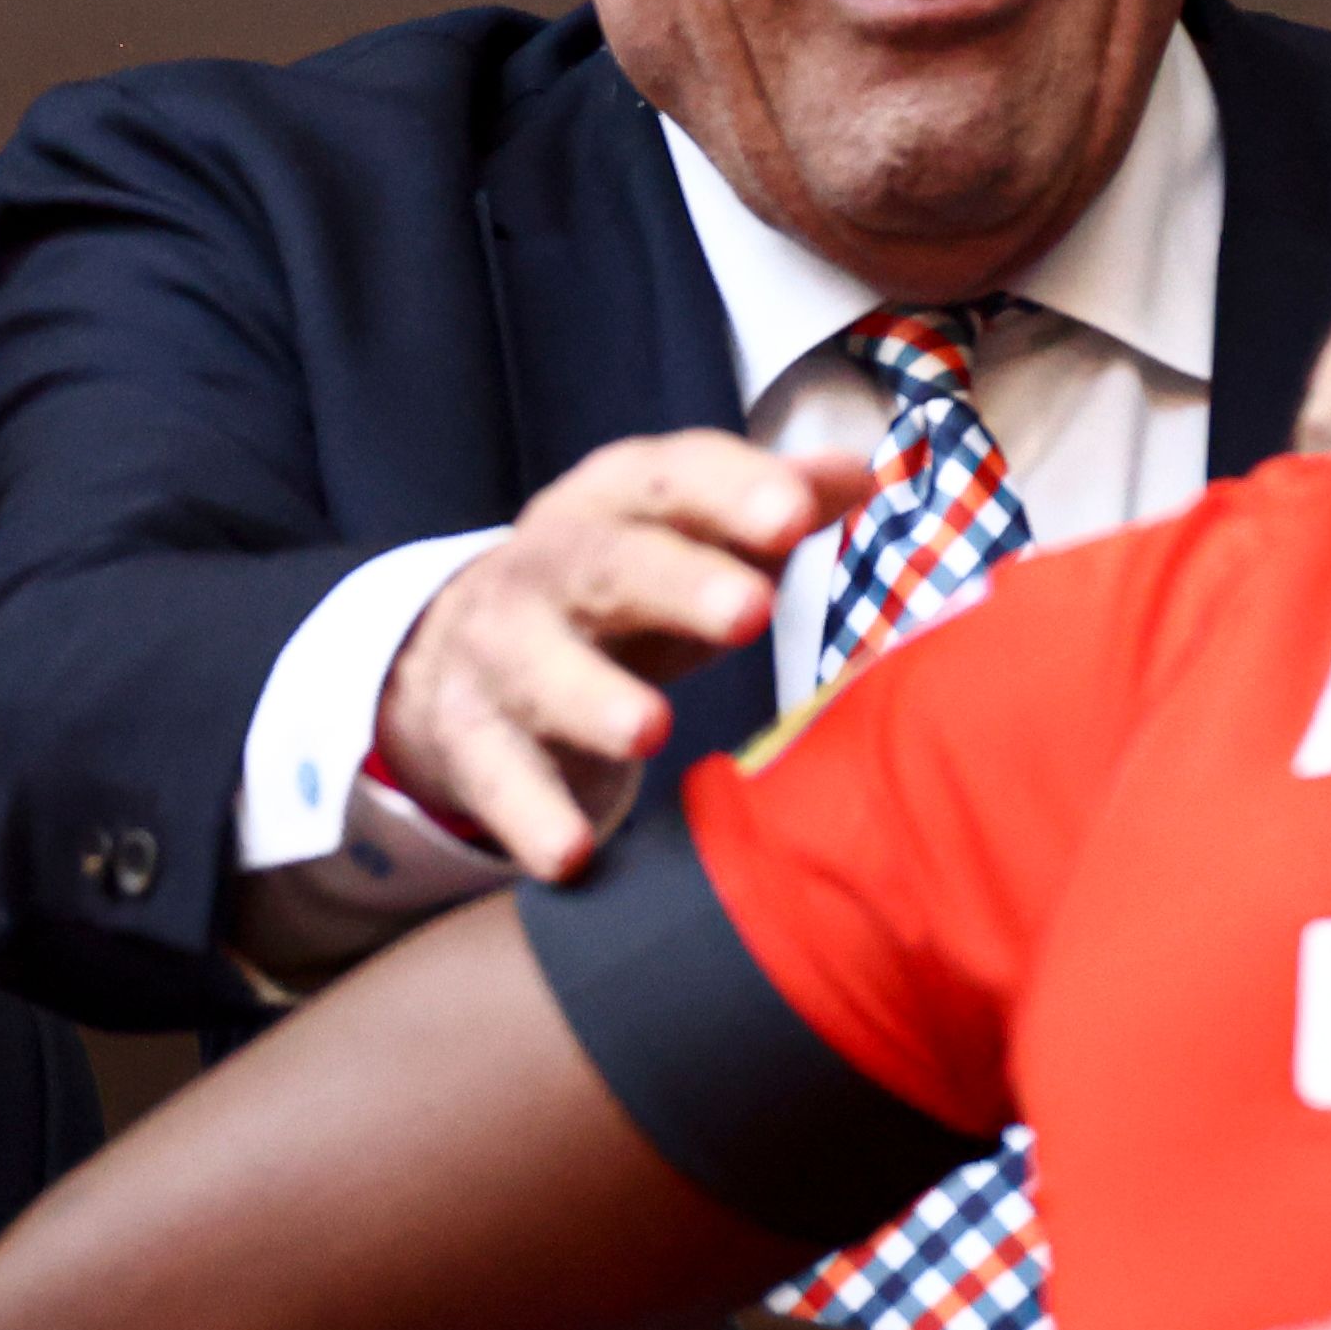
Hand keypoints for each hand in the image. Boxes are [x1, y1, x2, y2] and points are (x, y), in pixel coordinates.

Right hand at [371, 427, 877, 879]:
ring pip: (538, 671)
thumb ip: (776, 506)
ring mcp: (500, 652)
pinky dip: (530, 816)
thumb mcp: (691, 534)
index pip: (672, 478)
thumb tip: (861, 474)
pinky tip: (572, 855)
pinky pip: (496, 779)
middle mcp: (548, 565)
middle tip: (749, 611)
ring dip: (592, 699)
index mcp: (616, 501)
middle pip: (606, 565)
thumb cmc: (625, 585)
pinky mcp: (470, 738)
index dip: (732, 490)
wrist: (469, 646)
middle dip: (676, 584)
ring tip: (650, 730)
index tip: (796, 515)